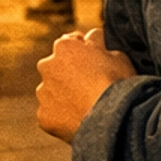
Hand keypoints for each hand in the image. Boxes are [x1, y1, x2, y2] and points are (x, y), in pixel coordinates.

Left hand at [36, 26, 135, 142]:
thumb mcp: (116, 54)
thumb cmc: (117, 83)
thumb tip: (90, 39)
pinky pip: (51, 115)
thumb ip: (97, 42)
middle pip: (55, 68)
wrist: (111, 118)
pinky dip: (61, 118)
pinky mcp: (43, 116)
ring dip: (62, 96)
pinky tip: (79, 121)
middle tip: (88, 87)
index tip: (92, 64)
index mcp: (63, 46)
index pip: (68, 44)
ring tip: (85, 107)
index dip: (81, 54)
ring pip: (51, 92)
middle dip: (67, 75)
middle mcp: (47, 66)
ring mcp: (43, 92)